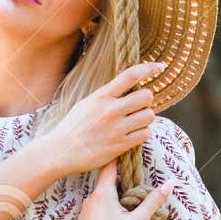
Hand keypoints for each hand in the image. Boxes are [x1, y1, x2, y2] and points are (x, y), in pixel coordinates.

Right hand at [48, 61, 165, 177]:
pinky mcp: (120, 145)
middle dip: (146, 101)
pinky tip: (133, 134)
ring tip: (135, 122)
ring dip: (146, 118)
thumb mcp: (85, 104)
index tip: (159, 67)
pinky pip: (145, 134)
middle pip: (146, 96)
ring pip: (149, 116)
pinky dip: (143, 133)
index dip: (148, 68)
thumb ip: (106, 95)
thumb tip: (127, 85)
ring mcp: (116, 129)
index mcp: (100, 97)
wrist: (60, 152)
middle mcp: (110, 111)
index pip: (130, 75)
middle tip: (138, 106)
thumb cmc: (72, 128)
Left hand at [76, 157, 172, 219]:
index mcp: (102, 195)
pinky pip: (92, 211)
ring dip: (110, 197)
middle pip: (104, 183)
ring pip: (98, 198)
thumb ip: (153, 200)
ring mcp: (83, 213)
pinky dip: (102, 210)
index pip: (109, 168)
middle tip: (131, 181)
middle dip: (118, 181)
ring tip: (124, 204)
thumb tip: (170, 183)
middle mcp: (89, 200)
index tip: (124, 151)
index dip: (118, 159)